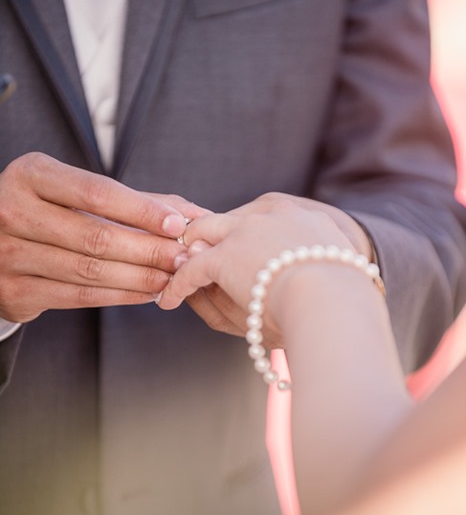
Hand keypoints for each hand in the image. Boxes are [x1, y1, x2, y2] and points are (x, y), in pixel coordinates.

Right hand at [0, 153, 205, 321]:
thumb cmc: (50, 212)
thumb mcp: (79, 193)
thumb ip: (135, 200)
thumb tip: (194, 214)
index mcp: (31, 175)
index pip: (95, 193)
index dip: (141, 211)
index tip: (177, 224)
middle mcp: (13, 211)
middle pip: (96, 236)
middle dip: (148, 250)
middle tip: (182, 258)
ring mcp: (9, 254)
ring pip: (89, 271)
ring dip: (139, 277)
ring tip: (171, 278)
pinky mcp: (15, 291)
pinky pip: (78, 297)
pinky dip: (120, 296)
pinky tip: (146, 292)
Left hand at [159, 192, 361, 342]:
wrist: (335, 301)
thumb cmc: (342, 298)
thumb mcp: (328, 268)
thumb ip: (304, 262)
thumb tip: (287, 273)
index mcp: (298, 213)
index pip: (255, 217)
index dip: (239, 238)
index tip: (234, 255)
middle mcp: (268, 213)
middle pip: (224, 220)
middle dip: (206, 238)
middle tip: (191, 258)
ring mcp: (244, 231)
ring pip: (202, 236)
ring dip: (186, 256)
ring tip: (174, 274)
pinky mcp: (224, 256)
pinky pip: (191, 269)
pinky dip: (178, 285)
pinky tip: (170, 300)